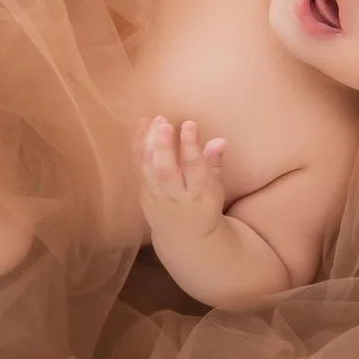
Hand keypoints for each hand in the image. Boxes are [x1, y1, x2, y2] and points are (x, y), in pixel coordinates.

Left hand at [134, 116, 225, 240]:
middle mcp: (175, 195)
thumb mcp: (216, 188)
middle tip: (163, 121)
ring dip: (148, 142)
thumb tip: (220, 140)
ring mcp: (156, 196)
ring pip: (148, 169)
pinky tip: (142, 127)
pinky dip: (138, 147)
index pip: (195, 168)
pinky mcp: (143, 194)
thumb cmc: (204, 206)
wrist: (184, 238)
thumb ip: (215, 163)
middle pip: (165, 170)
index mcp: (199, 193)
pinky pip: (138, 168)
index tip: (189, 123)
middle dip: (163, 145)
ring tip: (152, 120)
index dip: (191, 145)